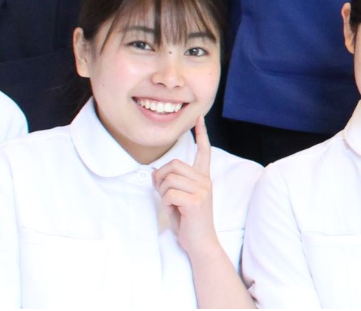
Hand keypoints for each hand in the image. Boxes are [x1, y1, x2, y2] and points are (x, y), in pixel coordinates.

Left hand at [153, 117, 218, 253]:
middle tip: (163, 193)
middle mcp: (205, 180)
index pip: (204, 151)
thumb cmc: (189, 222)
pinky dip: (165, 203)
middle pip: (174, 165)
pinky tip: (174, 210)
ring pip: (168, 179)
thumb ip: (171, 184)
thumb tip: (155, 171)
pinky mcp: (196, 201)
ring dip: (162, 193)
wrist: (201, 243)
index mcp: (203, 178)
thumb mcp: (178, 199)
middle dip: (160, 178)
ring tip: (171, 205)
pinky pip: (169, 194)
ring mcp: (202, 190)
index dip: (202, 133)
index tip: (199, 118)